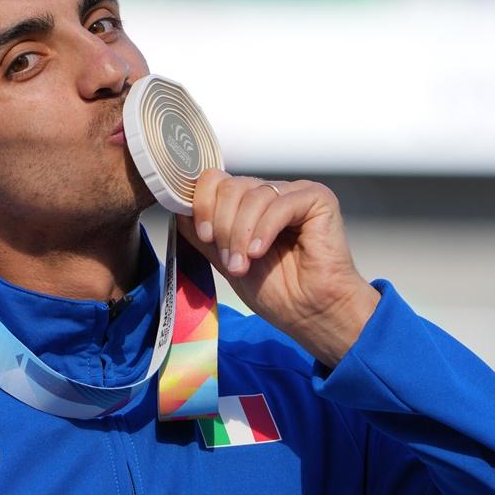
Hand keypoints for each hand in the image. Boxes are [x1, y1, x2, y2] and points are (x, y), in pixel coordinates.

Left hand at [175, 170, 380, 367]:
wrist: (312, 313)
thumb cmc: (276, 291)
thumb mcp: (225, 260)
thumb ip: (204, 234)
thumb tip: (177, 208)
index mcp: (249, 204)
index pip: (216, 181)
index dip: (203, 205)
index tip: (205, 237)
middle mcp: (271, 193)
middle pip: (231, 186)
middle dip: (223, 225)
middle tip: (230, 261)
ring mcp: (294, 194)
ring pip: (253, 195)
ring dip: (241, 235)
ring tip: (244, 265)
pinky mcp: (317, 199)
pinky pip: (279, 204)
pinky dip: (264, 230)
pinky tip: (259, 253)